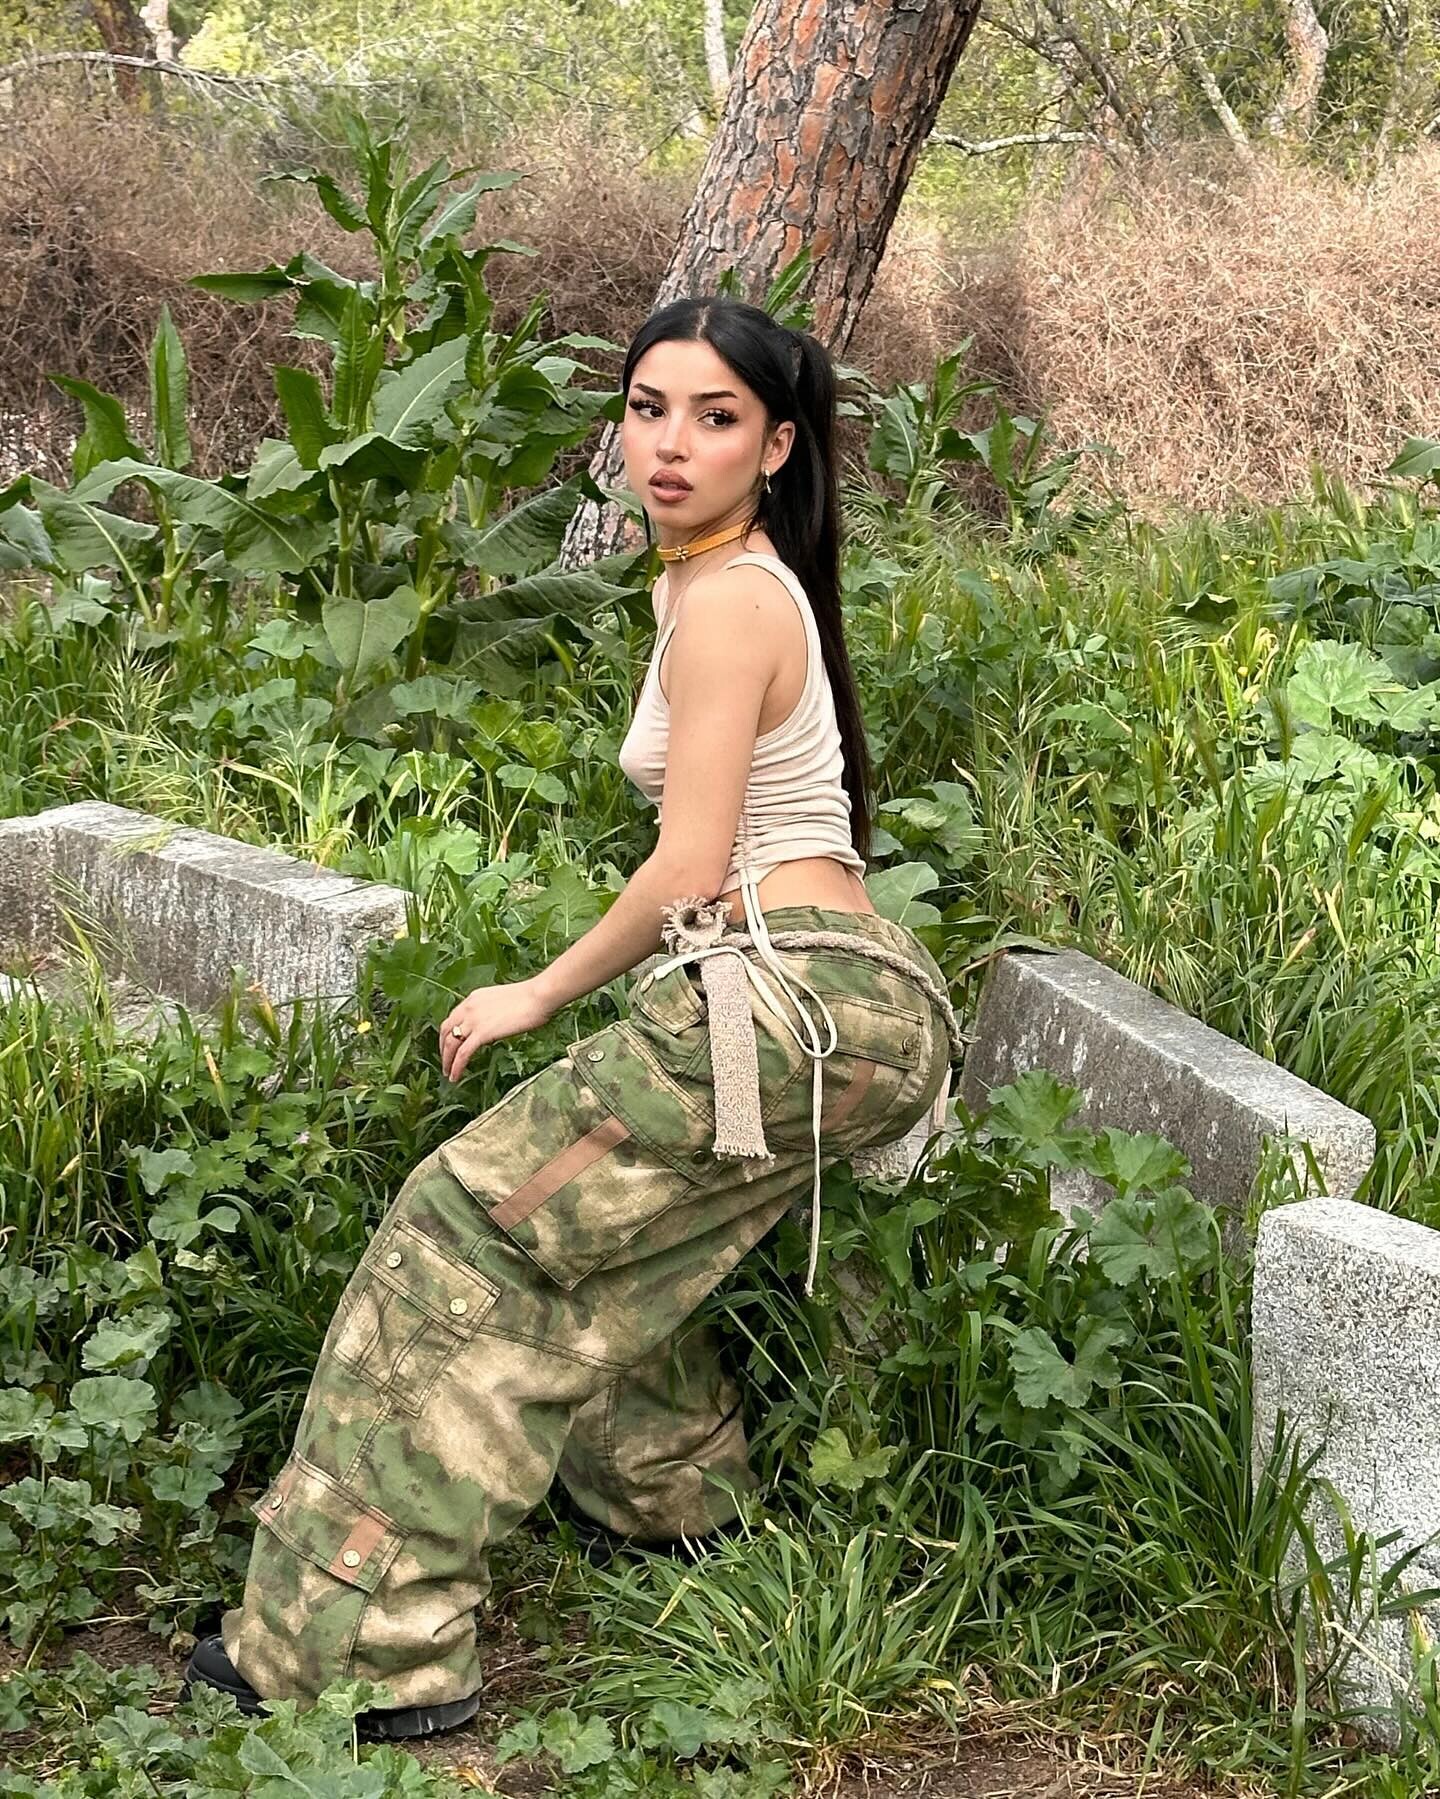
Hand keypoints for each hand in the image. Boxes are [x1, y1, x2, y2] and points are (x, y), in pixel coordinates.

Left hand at [438, 978, 555, 1083]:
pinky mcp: (482, 1033)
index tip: (450, 1045)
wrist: (538, 997)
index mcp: (474, 999)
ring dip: (447, 1061)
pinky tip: (456, 1076)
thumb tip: (492, 1028)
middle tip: (445, 1062)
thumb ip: (492, 1013)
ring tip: (448, 1074)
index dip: (448, 1033)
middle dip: (443, 1048)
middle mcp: (468, 1008)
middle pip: (445, 1031)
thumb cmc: (530, 998)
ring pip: (451, 1044)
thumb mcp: (502, 1002)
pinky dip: (456, 1067)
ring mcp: (473, 1020)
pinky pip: (463, 1054)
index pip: (452, 1018)